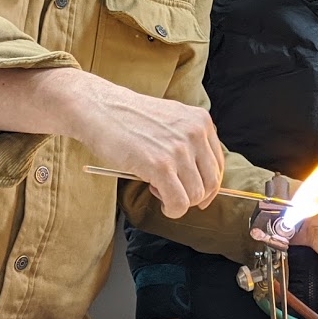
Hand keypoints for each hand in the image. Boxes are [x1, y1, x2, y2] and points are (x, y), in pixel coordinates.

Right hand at [70, 73, 223, 218]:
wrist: (99, 108)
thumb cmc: (129, 118)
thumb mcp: (170, 120)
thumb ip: (188, 143)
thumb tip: (202, 181)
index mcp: (201, 121)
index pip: (217, 165)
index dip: (207, 186)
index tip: (196, 194)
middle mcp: (195, 133)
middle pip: (210, 183)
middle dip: (193, 196)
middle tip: (171, 193)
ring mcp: (179, 150)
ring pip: (195, 196)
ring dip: (178, 201)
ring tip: (157, 188)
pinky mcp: (161, 166)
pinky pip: (178, 203)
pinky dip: (171, 209)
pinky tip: (158, 200)